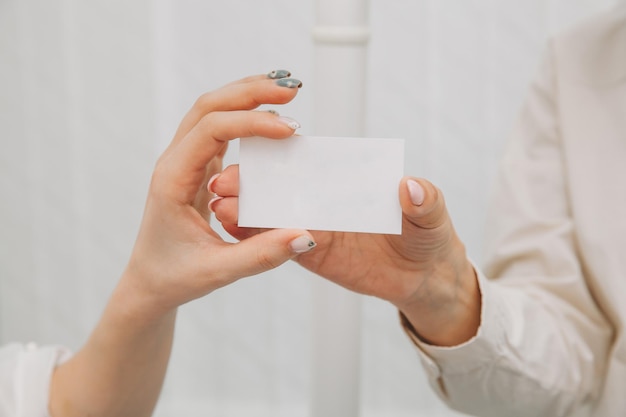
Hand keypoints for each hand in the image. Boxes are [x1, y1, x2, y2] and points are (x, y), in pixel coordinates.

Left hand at [123, 72, 316, 316]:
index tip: (289, 131)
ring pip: (211, 110)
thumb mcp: (219, 272)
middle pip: (208, 106)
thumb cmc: (175, 276)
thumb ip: (262, 255)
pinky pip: (218, 127)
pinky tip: (267, 111)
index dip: (252, 123)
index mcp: (173, 180)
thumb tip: (304, 234)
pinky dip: (243, 112)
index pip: (212, 130)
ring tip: (285, 89)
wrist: (150, 281)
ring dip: (246, 95)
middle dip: (250, 92)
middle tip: (292, 90)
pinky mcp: (197, 166)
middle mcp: (175, 163)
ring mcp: (185, 161)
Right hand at [210, 167, 479, 345]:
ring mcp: (317, 223)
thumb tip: (410, 186)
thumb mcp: (434, 217)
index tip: (260, 149)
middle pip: (285, 184)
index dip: (287, 153)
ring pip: (275, 212)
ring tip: (221, 209)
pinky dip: (256, 237)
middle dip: (253, 181)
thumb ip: (425, 201)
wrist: (424, 278)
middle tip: (223, 183)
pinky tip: (232, 232)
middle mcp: (328, 196)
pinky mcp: (312, 251)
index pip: (315, 159)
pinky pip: (280, 242)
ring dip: (247, 209)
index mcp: (351, 177)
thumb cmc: (429, 237)